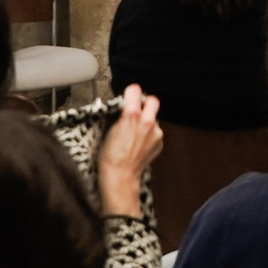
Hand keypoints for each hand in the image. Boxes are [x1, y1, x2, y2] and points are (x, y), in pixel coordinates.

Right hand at [97, 81, 162, 217]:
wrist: (120, 177)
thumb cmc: (109, 157)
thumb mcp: (108, 130)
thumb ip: (120, 115)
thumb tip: (123, 106)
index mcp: (132, 116)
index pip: (135, 90)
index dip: (130, 93)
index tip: (127, 96)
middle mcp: (148, 122)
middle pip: (152, 100)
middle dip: (144, 103)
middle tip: (135, 110)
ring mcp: (156, 133)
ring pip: (154, 118)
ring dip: (146, 121)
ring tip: (134, 133)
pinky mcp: (159, 143)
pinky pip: (155, 132)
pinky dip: (148, 134)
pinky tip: (138, 143)